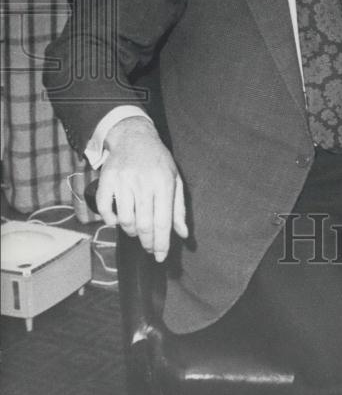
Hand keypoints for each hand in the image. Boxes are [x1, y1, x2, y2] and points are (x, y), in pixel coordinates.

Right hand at [96, 117, 187, 261]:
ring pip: (125, 220)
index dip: (161, 243)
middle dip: (147, 242)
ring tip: (137, 230)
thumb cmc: (158, 161)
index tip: (160, 257)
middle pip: (144, 225)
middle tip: (150, 248)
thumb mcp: (174, 179)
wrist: (134, 137)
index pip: (163, 221)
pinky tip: (118, 220)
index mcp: (164, 183)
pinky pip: (106, 209)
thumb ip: (178, 208)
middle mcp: (144, 182)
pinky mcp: (107, 180)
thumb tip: (183, 234)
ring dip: (131, 232)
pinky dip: (111, 220)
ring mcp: (123, 181)